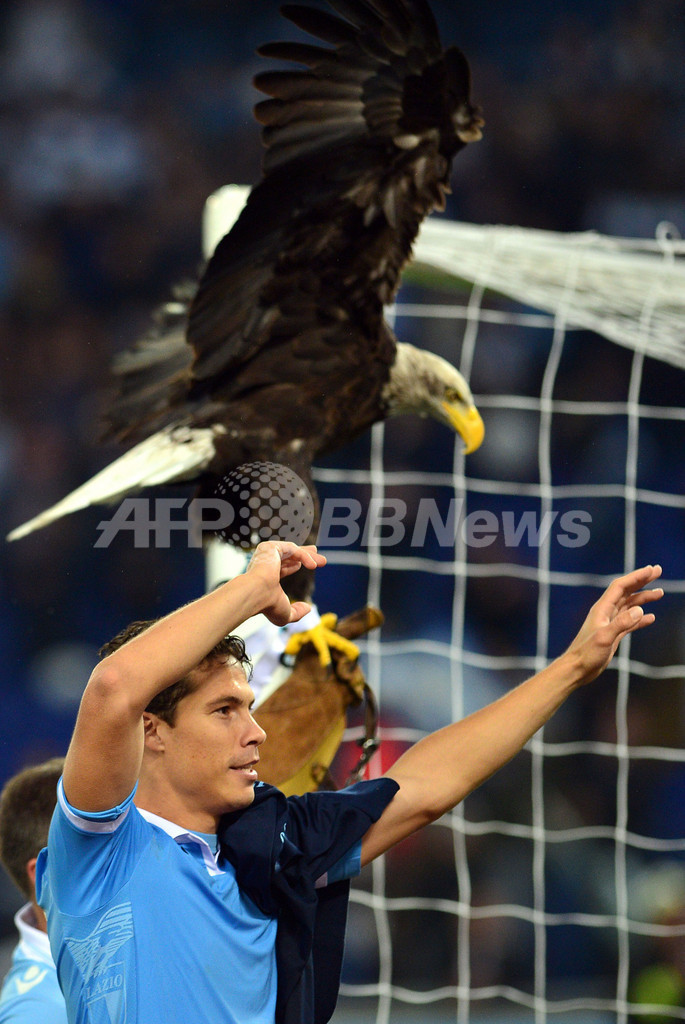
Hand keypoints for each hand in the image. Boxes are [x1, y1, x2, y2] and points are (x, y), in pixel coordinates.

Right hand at [245, 541, 326, 624]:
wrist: (256, 595)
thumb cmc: (268, 606)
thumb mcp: (285, 614)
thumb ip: (297, 612)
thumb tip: (308, 608)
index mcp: (264, 576)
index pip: (281, 567)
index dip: (294, 565)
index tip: (309, 565)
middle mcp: (264, 563)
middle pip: (287, 555)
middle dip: (304, 554)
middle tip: (317, 553)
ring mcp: (266, 555)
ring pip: (291, 550)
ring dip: (309, 555)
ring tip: (323, 562)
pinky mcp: (270, 547)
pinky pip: (292, 548)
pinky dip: (304, 556)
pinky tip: (313, 566)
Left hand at [566, 564, 662, 684]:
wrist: (577, 669)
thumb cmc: (586, 653)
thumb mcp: (604, 638)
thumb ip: (621, 623)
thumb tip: (640, 610)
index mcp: (602, 608)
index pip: (621, 586)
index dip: (636, 576)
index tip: (652, 570)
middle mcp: (606, 612)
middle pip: (626, 591)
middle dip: (642, 581)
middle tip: (658, 571)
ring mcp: (610, 622)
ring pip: (630, 605)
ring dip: (644, 598)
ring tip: (660, 592)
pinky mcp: (613, 634)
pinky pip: (630, 621)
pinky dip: (641, 618)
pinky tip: (651, 617)